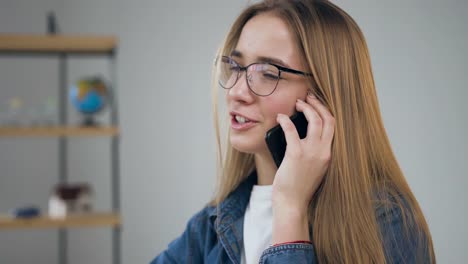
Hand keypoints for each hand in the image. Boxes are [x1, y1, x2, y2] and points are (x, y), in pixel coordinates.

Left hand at [272, 93, 334, 210]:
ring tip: (297, 103)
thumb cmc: (298, 187)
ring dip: (306, 107)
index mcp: (329, 154)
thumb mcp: (313, 168)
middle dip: (318, 104)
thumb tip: (301, 133)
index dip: (325, 111)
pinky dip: (285, 120)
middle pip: (328, 119)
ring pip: (315, 120)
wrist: (292, 203)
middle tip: (307, 97)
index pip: (333, 126)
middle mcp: (324, 151)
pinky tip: (280, 117)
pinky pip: (292, 129)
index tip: (316, 104)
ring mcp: (311, 152)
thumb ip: (313, 152)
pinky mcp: (296, 154)